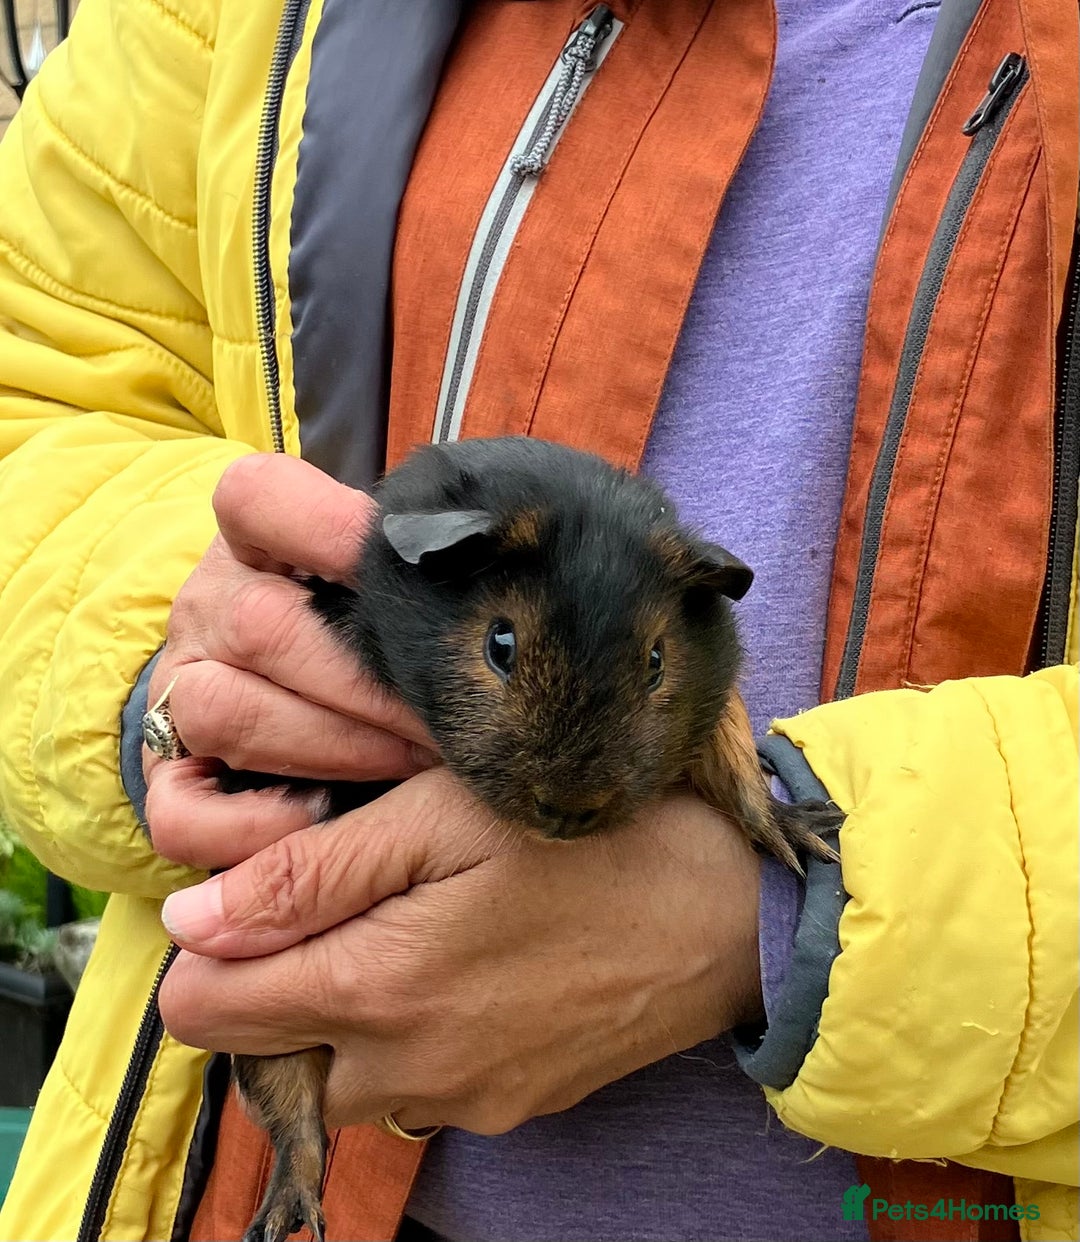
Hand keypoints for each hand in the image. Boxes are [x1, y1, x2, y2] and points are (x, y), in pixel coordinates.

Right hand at [144, 453, 437, 870]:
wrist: (290, 688)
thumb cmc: (365, 627)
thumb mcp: (384, 582)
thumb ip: (416, 569)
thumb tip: (494, 564)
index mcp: (256, 539)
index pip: (258, 498)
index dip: (332, 529)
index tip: (407, 568)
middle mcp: (206, 606)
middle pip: (261, 626)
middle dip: (371, 685)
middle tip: (456, 717)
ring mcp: (178, 687)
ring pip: (224, 714)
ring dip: (334, 750)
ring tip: (412, 764)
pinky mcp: (165, 771)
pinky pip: (179, 812)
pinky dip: (254, 827)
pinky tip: (325, 817)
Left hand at [158, 771, 762, 1134]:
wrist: (729, 914)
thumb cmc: (587, 841)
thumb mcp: (441, 819)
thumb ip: (308, 876)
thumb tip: (193, 923)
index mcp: (375, 990)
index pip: (204, 1010)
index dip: (212, 945)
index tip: (266, 892)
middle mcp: (406, 1073)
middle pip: (271, 1053)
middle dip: (280, 985)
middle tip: (353, 902)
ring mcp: (464, 1102)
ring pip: (345, 1077)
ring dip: (349, 1017)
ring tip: (415, 931)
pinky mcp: (512, 1107)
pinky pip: (420, 1089)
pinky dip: (416, 1038)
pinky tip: (472, 967)